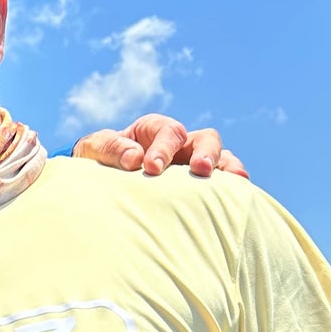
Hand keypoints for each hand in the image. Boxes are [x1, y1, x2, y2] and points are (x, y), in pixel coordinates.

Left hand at [73, 114, 249, 179]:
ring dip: (228, 168)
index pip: (168, 132)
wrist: (98, 182)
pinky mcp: (196, 187)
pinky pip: (219, 185)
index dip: (163, 148)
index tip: (151, 167)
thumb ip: (111, 149)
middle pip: (206, 139)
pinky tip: (236, 201)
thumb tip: (135, 158)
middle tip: (200, 169)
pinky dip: (229, 189)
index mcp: (154, 130)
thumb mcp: (94, 149)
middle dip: (206, 152)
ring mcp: (191, 165)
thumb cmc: (97, 160)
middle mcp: (180, 144)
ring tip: (236, 181)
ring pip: (221, 159)